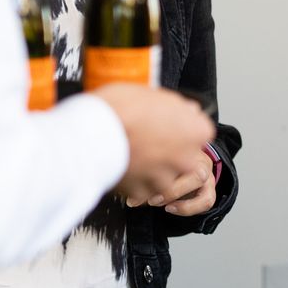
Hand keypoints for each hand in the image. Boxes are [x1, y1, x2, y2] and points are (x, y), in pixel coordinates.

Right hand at [90, 85, 214, 203]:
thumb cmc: (121, 109)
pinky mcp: (143, 192)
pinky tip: (121, 167)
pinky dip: (133, 182)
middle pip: (183, 158)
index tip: (166, 127)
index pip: (198, 132)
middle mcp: (186, 158)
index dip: (180, 129)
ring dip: (150, 170)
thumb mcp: (155, 94)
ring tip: (130, 155)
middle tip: (146, 143)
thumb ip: (177, 107)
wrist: (90, 135)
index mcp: (196, 131)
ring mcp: (165, 178)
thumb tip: (187, 110)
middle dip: (167, 153)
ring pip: (163, 176)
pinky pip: (142, 189)